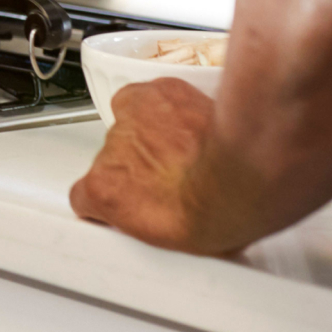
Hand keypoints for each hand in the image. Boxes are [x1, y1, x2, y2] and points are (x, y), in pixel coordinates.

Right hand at [68, 77, 241, 253]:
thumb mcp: (171, 238)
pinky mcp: (154, 94)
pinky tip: (190, 123)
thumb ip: (145, 219)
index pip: (85, 193)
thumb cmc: (217, 210)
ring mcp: (131, 121)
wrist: (246, 174)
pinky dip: (167, 105)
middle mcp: (109, 152)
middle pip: (115, 157)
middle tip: (173, 178)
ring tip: (189, 151)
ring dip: (156, 135)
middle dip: (141, 166)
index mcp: (104, 191)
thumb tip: (162, 220)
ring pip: (133, 125)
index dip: (112, 196)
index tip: (131, 201)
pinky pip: (150, 95)